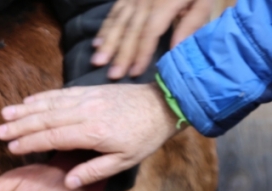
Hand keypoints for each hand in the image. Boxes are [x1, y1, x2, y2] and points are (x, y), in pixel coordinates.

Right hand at [0, 83, 179, 187]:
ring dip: (25, 110)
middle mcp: (86, 112)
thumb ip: (93, 172)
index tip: (11, 148)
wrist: (164, 104)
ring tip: (5, 115)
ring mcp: (87, 98)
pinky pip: (61, 93)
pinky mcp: (90, 90)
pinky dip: (42, 97)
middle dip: (19, 126)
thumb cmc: (144, 137)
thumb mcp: (123, 162)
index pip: (53, 136)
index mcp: (94, 132)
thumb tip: (67, 182)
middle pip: (46, 118)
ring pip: (50, 104)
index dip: (30, 143)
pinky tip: (28, 102)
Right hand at [92, 0, 212, 78]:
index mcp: (165, 3)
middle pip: (130, 31)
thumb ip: (191, 23)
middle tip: (112, 75)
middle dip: (121, 54)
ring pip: (118, 23)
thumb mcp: (203, 0)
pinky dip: (104, 28)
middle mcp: (145, 1)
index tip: (134, 73)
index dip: (141, 53)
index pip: (150, 32)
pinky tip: (97, 43)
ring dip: (107, 43)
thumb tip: (175, 49)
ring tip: (98, 61)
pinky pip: (113, 12)